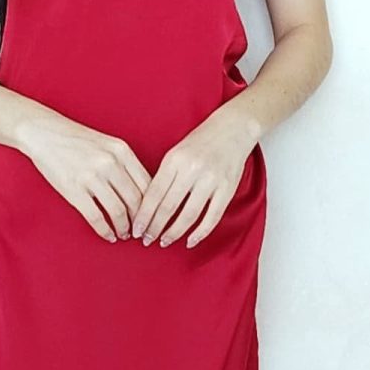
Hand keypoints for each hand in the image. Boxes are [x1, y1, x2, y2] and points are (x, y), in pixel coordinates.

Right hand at [18, 112, 150, 241]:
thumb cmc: (76, 140)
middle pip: (136, 201)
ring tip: (125, 235)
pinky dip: (105, 231)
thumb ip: (125, 165)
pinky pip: (96, 217)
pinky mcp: (74, 190)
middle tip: (142, 232)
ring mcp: (92, 177)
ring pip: (118, 212)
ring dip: (124, 228)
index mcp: (122, 151)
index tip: (153, 218)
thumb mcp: (108, 145)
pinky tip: (109, 235)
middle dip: (141, 222)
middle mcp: (111, 163)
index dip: (153, 207)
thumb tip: (143, 193)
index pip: (148, 184)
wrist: (44, 132)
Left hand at [131, 104, 259, 248]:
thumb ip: (163, 177)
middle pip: (168, 207)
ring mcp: (211, 180)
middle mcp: (192, 170)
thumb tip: (148, 207)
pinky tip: (190, 241)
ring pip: (189, 215)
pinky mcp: (227, 189)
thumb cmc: (201, 142)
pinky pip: (212, 217)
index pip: (154, 194)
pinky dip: (200, 233)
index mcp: (174, 160)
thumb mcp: (175, 153)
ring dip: (174, 232)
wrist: (233, 128)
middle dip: (155, 227)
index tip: (137, 230)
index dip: (144, 216)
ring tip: (164, 241)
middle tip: (146, 240)